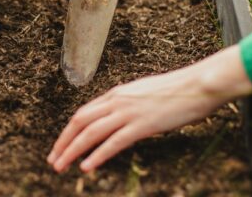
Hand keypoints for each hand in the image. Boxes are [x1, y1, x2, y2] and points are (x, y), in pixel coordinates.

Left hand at [46, 45, 251, 172]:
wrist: (199, 84)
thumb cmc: (177, 91)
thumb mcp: (145, 95)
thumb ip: (130, 106)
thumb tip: (121, 120)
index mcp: (117, 93)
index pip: (83, 113)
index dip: (68, 131)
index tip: (59, 146)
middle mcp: (118, 101)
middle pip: (80, 122)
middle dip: (63, 142)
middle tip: (53, 160)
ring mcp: (129, 112)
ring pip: (91, 133)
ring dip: (72, 151)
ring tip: (60, 166)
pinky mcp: (142, 125)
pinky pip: (114, 142)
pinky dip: (97, 155)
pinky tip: (87, 167)